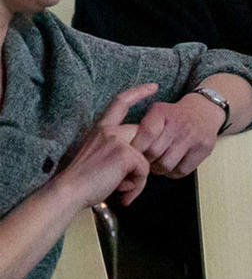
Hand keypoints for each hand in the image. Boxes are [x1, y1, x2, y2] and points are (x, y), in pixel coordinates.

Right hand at [57, 84, 155, 207]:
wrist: (68, 192)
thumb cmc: (84, 181)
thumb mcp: (101, 156)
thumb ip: (120, 149)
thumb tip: (143, 158)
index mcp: (100, 128)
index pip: (121, 102)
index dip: (138, 92)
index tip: (154, 86)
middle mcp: (109, 130)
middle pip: (144, 134)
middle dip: (141, 158)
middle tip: (123, 181)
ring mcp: (117, 140)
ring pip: (147, 155)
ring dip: (137, 175)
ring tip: (119, 187)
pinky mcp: (125, 154)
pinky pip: (144, 171)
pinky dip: (136, 185)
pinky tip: (121, 191)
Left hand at [130, 93, 226, 177]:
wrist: (204, 111)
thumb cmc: (174, 115)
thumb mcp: (156, 112)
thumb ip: (141, 128)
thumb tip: (126, 151)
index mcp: (162, 113)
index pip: (146, 134)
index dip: (136, 148)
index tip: (133, 153)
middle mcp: (179, 124)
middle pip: (154, 152)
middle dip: (145, 160)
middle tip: (144, 160)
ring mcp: (193, 138)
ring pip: (166, 165)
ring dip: (158, 169)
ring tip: (157, 163)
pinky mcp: (204, 149)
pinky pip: (182, 171)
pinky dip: (173, 173)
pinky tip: (171, 166)